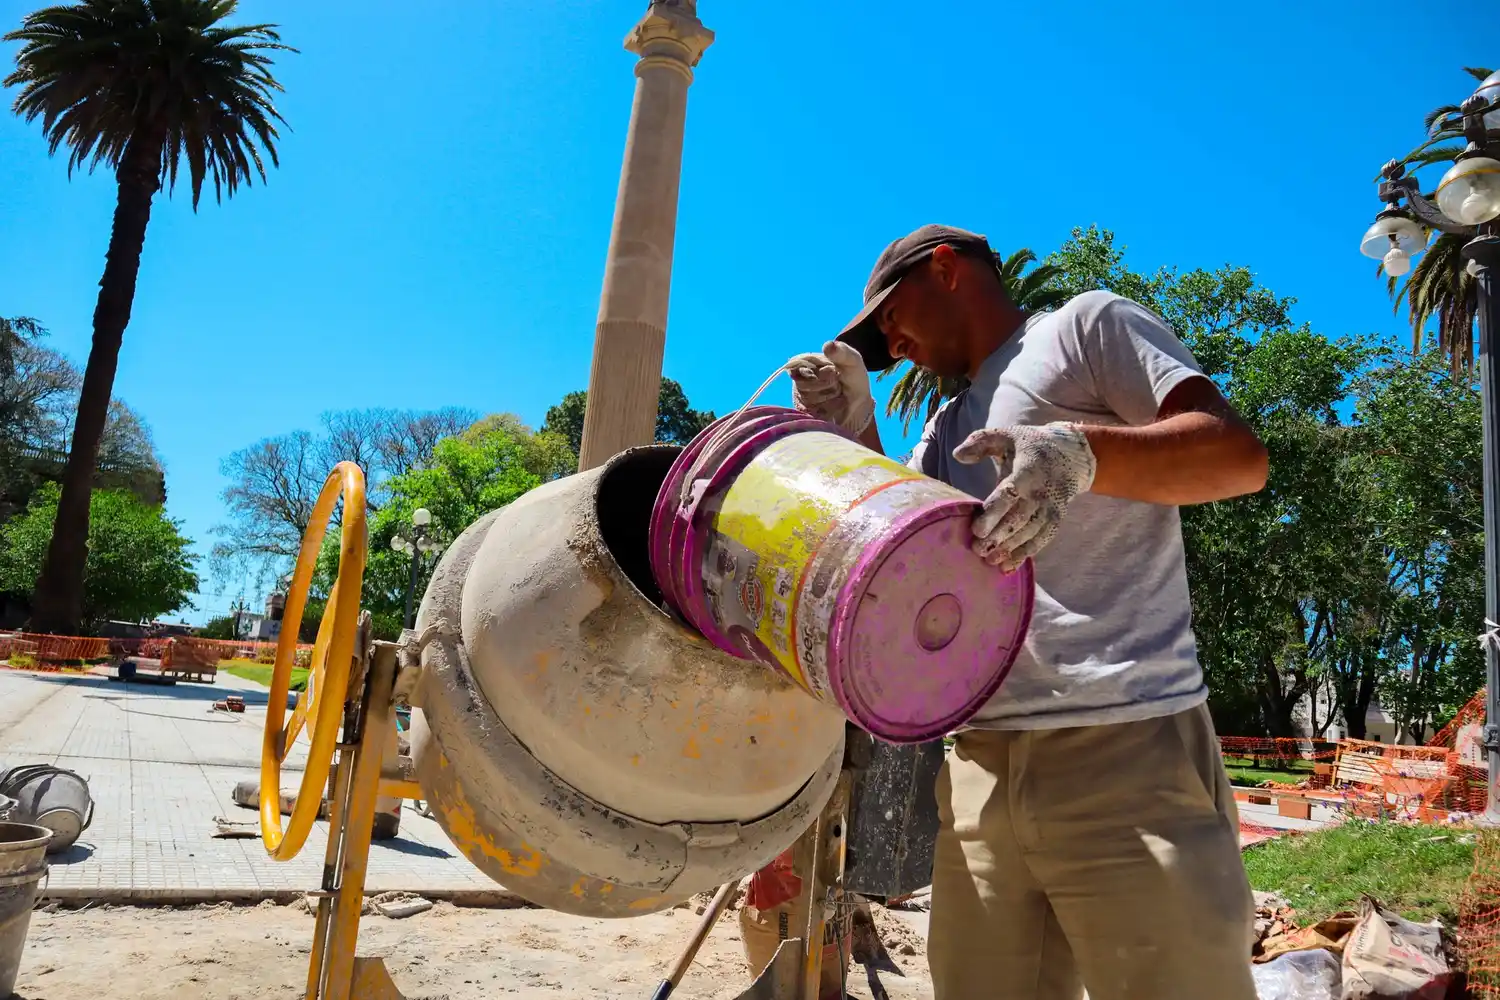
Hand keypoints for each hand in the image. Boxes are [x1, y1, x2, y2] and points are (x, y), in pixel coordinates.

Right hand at [785, 341, 874, 433]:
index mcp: (805, 362)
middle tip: (838, 383)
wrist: (860, 402)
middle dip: (827, 386)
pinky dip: (830, 411)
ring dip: (830, 399)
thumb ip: (841, 352)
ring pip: (809, 401)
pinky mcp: (805, 414)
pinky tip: (836, 406)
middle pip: (804, 386)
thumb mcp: (852, 361)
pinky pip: (813, 414)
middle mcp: (798, 379)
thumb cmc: (854, 377)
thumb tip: (828, 346)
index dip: (820, 373)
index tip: (833, 371)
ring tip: (838, 394)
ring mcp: (800, 398)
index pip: (799, 367)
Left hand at [952, 424, 1096, 570]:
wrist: (1070, 455)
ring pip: (1029, 533)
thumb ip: (981, 441)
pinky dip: (1024, 554)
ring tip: (989, 561)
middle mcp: (1041, 493)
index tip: (976, 529)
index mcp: (1027, 471)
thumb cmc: (1030, 445)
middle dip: (997, 537)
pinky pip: (1041, 540)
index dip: (993, 514)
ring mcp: (1050, 508)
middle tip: (977, 549)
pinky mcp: (1055, 519)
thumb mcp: (1007, 435)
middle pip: (1019, 520)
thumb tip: (958, 455)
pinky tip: (1007, 567)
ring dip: (1009, 549)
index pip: (1010, 495)